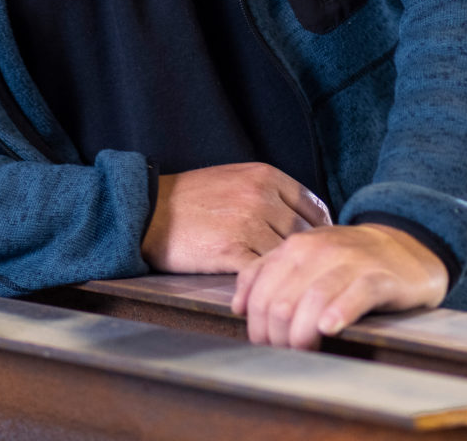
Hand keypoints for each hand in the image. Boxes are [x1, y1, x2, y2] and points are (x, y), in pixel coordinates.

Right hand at [139, 162, 330, 272]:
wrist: (146, 211)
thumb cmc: (189, 198)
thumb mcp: (233, 179)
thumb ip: (267, 193)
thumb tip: (299, 219)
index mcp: (265, 176)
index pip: (313, 205)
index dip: (320, 229)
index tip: (317, 248)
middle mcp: (261, 196)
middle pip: (304, 233)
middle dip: (307, 256)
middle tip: (308, 274)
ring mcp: (247, 223)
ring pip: (286, 256)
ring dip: (288, 273)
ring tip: (289, 287)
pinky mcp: (231, 251)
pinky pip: (262, 272)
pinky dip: (265, 283)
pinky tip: (263, 290)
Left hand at [233, 222, 447, 348]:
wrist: (404, 248)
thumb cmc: (346, 262)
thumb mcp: (304, 258)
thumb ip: (268, 274)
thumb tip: (237, 307)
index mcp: (294, 246)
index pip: (260, 291)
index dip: (256, 325)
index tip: (264, 345)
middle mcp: (318, 249)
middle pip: (281, 301)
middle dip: (277, 336)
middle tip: (285, 354)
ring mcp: (350, 261)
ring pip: (313, 300)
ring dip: (302, 334)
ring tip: (303, 350)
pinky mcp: (379, 277)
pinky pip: (355, 294)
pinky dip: (339, 313)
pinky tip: (330, 329)